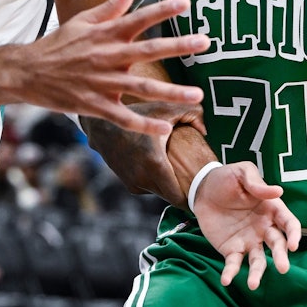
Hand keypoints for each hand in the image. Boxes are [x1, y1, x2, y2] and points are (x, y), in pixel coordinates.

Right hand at [23, 0, 208, 135]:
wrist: (26, 73)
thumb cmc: (58, 44)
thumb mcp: (83, 20)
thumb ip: (112, 6)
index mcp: (105, 34)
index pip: (139, 18)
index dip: (163, 10)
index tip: (187, 3)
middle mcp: (107, 56)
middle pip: (148, 49)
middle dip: (178, 46)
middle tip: (205, 41)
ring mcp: (101, 82)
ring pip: (141, 87)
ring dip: (171, 92)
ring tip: (197, 95)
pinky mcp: (95, 105)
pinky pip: (123, 117)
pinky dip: (144, 124)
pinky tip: (165, 127)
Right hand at [82, 102, 206, 199]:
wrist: (101, 123)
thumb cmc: (137, 112)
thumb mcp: (167, 107)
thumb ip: (193, 113)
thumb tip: (205, 130)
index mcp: (154, 164)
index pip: (179, 199)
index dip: (192, 196)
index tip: (201, 188)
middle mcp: (142, 179)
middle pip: (171, 196)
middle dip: (183, 188)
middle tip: (194, 174)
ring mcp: (133, 183)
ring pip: (161, 191)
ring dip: (169, 183)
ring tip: (177, 165)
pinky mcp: (128, 183)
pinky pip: (150, 187)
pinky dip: (157, 179)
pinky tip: (160, 162)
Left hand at [192, 162, 302, 290]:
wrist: (202, 188)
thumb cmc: (227, 178)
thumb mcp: (242, 173)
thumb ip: (257, 184)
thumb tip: (278, 191)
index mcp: (271, 209)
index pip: (289, 223)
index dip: (294, 234)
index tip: (293, 245)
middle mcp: (264, 228)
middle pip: (277, 245)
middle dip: (281, 257)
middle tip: (282, 268)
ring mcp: (248, 241)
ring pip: (258, 260)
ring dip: (257, 273)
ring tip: (253, 284)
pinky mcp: (231, 249)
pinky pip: (234, 264)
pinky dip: (231, 273)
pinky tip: (226, 280)